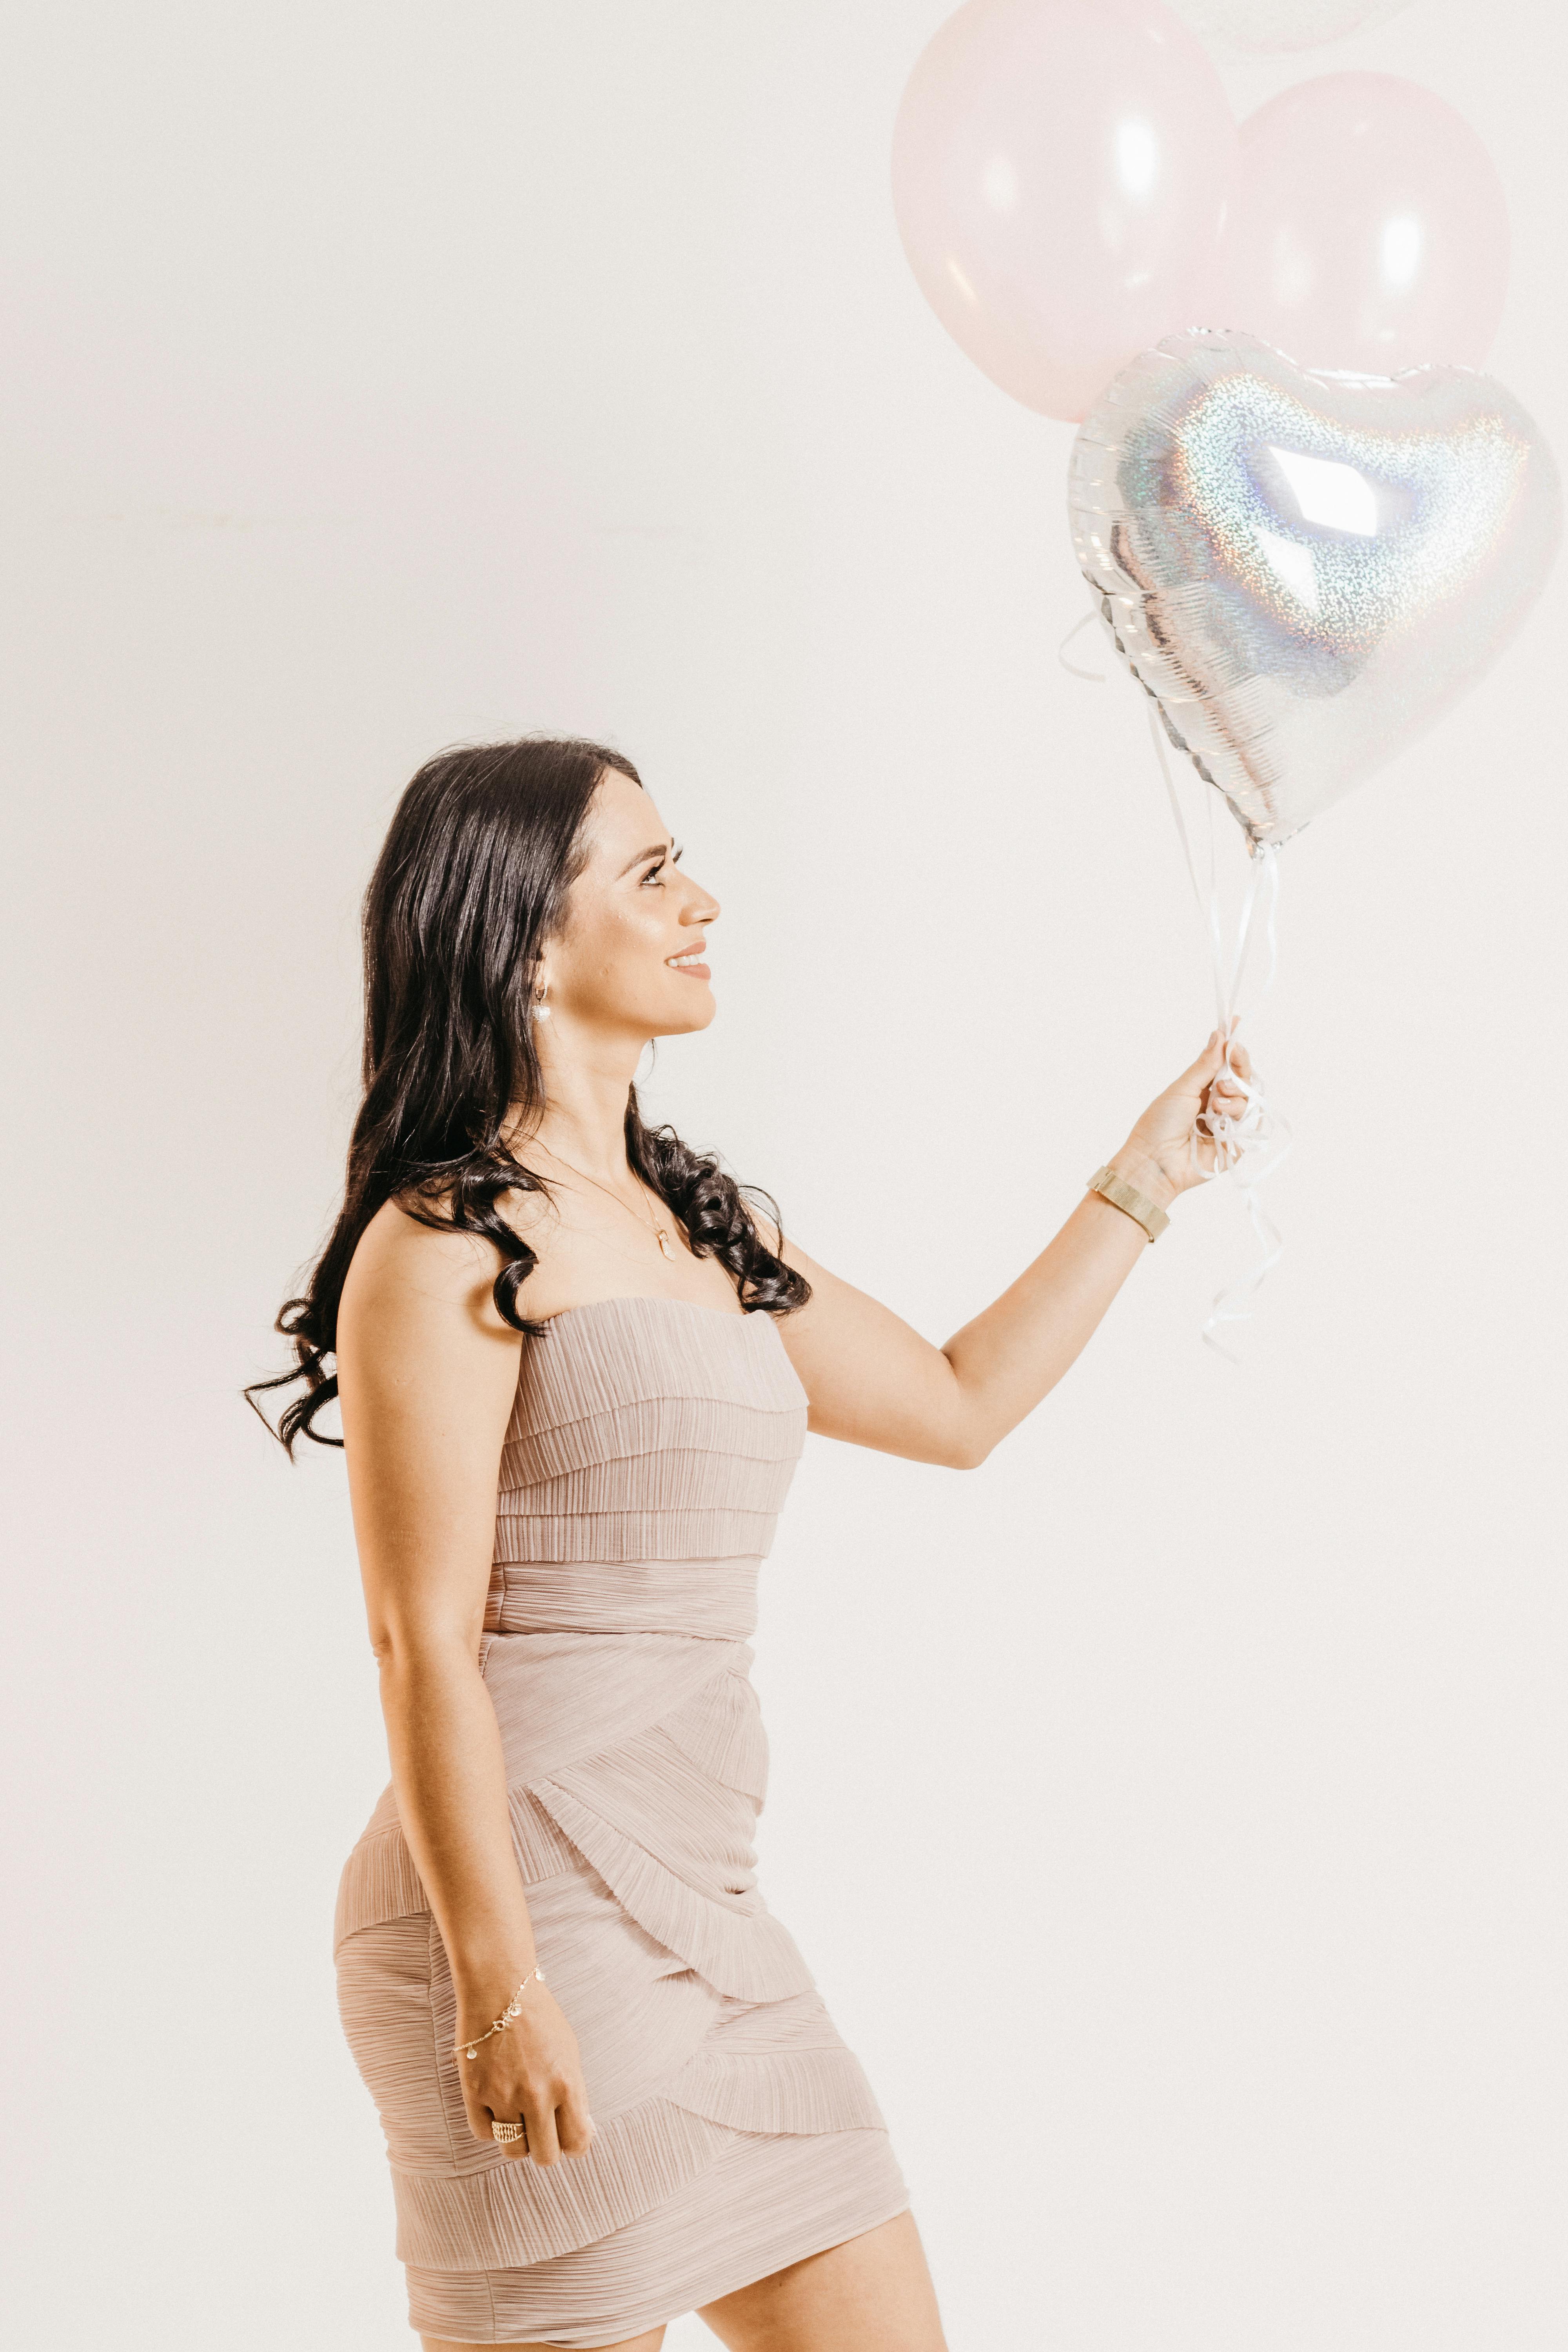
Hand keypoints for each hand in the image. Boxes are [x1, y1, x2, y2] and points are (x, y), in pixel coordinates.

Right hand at [454, 1972, 595, 2166]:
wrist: (499, 1988)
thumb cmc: (539, 2017)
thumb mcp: (569, 2052)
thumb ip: (574, 2093)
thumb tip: (579, 2131)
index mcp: (567, 2084)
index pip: (577, 2143)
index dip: (574, 2146)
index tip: (569, 2138)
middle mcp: (537, 2095)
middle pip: (545, 2156)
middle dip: (546, 2148)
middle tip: (542, 2132)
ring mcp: (503, 2096)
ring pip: (513, 2150)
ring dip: (518, 2140)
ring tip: (518, 2117)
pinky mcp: (475, 2093)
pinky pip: (484, 2133)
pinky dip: (491, 2126)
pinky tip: (496, 2106)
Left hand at [1110, 1025, 1254, 1207]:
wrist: (1156, 1162)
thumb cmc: (1160, 1125)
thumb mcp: (1182, 1088)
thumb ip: (1205, 1064)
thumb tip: (1219, 1035)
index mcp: (1202, 1088)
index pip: (1226, 1063)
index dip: (1233, 1046)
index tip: (1236, 1025)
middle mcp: (1217, 1103)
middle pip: (1244, 1078)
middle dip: (1240, 1065)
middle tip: (1233, 1056)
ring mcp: (1228, 1123)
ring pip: (1249, 1098)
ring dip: (1234, 1095)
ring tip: (1214, 1105)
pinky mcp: (1235, 1143)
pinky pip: (1251, 1123)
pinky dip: (1237, 1116)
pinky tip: (1220, 1120)